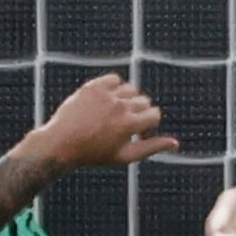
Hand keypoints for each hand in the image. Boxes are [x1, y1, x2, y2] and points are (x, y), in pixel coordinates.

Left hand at [34, 73, 179, 171]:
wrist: (59, 144)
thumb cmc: (93, 154)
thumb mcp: (124, 156)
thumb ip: (152, 148)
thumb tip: (176, 144)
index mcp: (130, 124)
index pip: (154, 114)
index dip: (146, 124)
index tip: (133, 133)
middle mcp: (121, 106)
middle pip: (143, 101)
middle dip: (136, 113)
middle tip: (118, 126)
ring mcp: (107, 95)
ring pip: (130, 89)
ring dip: (126, 100)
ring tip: (111, 114)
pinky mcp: (93, 86)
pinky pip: (114, 79)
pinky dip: (113, 88)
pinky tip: (104, 101)